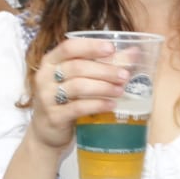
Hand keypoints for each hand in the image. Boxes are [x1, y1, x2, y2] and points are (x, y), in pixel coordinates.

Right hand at [25, 35, 129, 149]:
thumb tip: (134, 53)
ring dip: (103, 87)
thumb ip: (104, 64)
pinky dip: (97, 105)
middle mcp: (45, 76)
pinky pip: (78, 108)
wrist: (47, 132)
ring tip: (120, 90)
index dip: (90, 46)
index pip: (69, 47)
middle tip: (124, 75)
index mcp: (50, 61)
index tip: (112, 48)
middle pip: (77, 67)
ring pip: (78, 86)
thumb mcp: (79, 79)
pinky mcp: (54, 116)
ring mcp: (47, 97)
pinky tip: (111, 105)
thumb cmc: (66, 100)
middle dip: (104, 70)